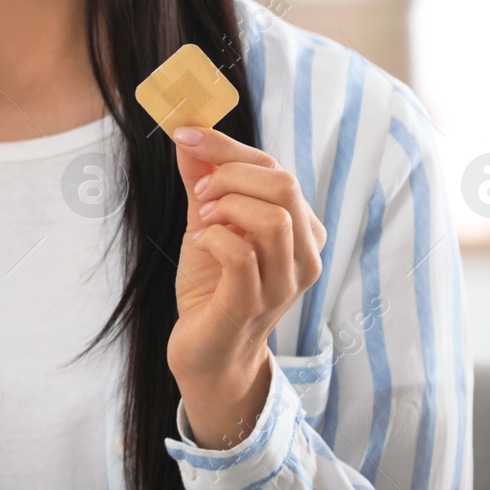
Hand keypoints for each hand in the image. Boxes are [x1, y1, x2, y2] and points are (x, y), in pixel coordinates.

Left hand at [165, 125, 326, 448]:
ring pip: (272, 217)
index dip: (227, 146)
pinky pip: (242, 254)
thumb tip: (187, 135)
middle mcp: (304, 256)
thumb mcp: (207, 223)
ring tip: (203, 222)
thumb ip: (202, 181)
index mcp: (300, 229)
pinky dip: (214, 238)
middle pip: (284, 185)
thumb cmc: (213, 287)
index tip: (185, 134)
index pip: (276, 168)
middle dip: (230, 176)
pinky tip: (201, 244)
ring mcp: (284, 284)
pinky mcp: (253, 305)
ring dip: (226, 207)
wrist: (208, 354)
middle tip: (200, 196)